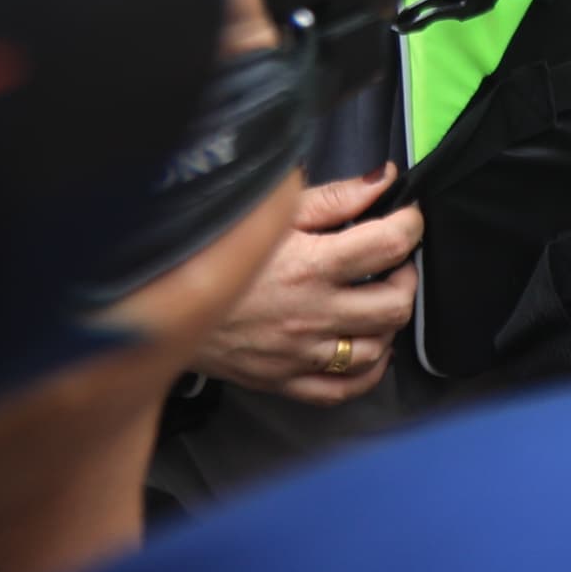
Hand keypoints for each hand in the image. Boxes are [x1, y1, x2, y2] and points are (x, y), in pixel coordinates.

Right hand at [189, 165, 419, 400]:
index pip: (389, 245)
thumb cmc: (217, 249)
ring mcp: (298, 354)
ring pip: (375, 351)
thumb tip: (384, 180)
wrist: (159, 302)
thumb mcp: (276, 213)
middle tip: (393, 265)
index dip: (410, 226)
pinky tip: (364, 348)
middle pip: (394, 305)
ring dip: (387, 325)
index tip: (406, 219)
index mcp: (311, 266)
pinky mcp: (282, 381)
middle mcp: (311, 314)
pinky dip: (366, 372)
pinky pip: (342, 390)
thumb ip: (336, 197)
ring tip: (376, 302)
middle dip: (405, 279)